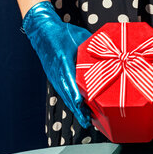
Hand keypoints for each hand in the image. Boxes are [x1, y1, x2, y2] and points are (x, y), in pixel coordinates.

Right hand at [22, 1, 91, 127]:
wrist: (42, 32)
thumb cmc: (63, 33)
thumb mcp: (79, 37)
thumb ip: (91, 48)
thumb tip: (110, 54)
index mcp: (63, 60)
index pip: (69, 79)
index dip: (74, 92)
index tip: (80, 103)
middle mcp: (57, 71)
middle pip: (67, 93)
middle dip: (77, 109)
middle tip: (87, 121)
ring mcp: (54, 76)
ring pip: (65, 96)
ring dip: (75, 109)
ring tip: (86, 121)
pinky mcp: (54, 78)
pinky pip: (63, 93)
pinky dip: (71, 103)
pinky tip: (79, 110)